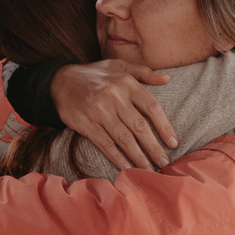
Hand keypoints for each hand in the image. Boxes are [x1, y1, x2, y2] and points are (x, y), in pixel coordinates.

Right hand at [52, 60, 174, 169]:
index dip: (165, 127)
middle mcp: (114, 97)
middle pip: (140, 127)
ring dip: (138, 157)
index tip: (173, 143)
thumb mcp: (119, 66)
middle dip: (154, 147)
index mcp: (126, 84)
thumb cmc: (94, 75)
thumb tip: (166, 80)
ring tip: (149, 169)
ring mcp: (99, 112)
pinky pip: (105, 144)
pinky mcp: (86, 124)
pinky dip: (117, 157)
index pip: (152, 108)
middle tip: (164, 162)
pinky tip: (126, 167)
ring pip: (124, 139)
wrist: (60, 81)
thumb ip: (144, 72)